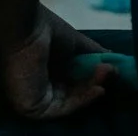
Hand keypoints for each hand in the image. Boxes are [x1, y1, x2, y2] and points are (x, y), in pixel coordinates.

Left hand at [0, 10, 116, 118]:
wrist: (26, 29)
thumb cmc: (45, 31)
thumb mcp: (75, 43)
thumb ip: (92, 53)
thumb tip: (112, 57)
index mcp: (47, 73)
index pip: (72, 84)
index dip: (91, 80)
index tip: (109, 71)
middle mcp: (41, 88)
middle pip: (72, 93)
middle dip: (93, 83)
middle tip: (111, 71)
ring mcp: (36, 99)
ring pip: (70, 101)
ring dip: (91, 90)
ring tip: (106, 72)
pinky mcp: (33, 108)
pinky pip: (62, 109)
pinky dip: (82, 100)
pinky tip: (97, 88)